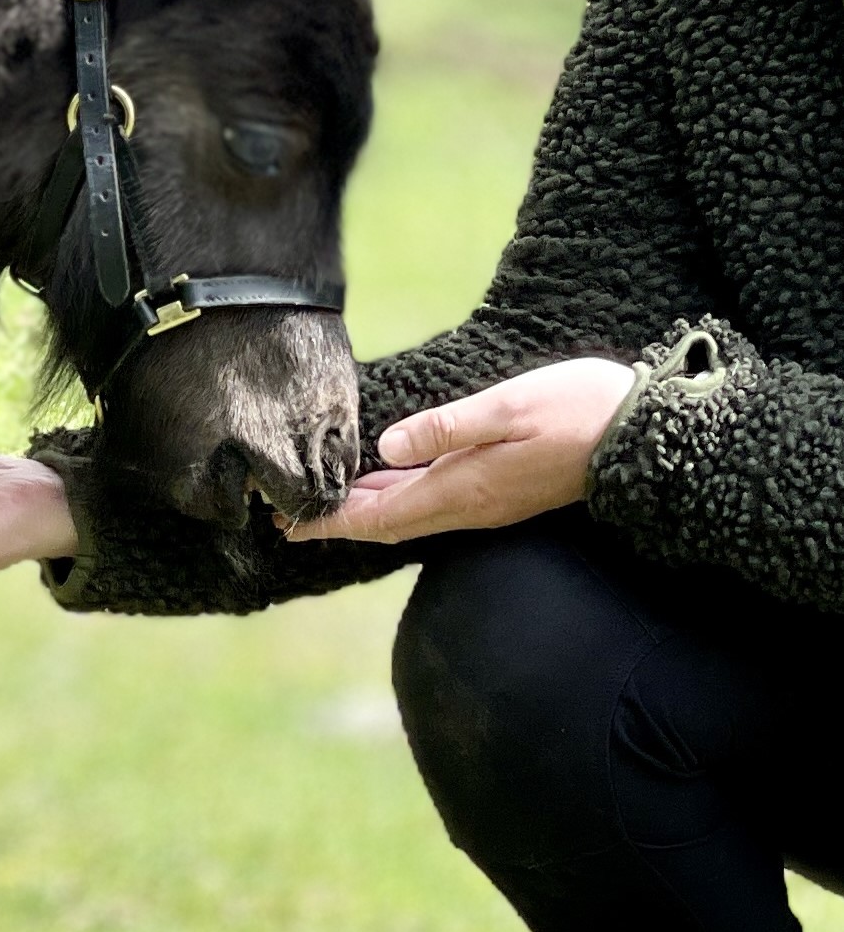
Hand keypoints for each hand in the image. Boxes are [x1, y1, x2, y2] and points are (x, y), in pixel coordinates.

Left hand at [281, 357, 638, 546]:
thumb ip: (446, 427)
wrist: (648, 437)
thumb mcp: (508, 407)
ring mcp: (487, 502)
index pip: (378, 516)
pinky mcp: (502, 491)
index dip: (329, 521)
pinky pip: (433, 503)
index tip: (284, 524)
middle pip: (386, 521)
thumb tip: (386, 448)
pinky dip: (398, 497)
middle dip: (336, 519)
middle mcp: (469, 505)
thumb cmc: (581, 410)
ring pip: (409, 513)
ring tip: (322, 499)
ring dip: (365, 509)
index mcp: (462, 489)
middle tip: (285, 513)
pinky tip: (385, 482)